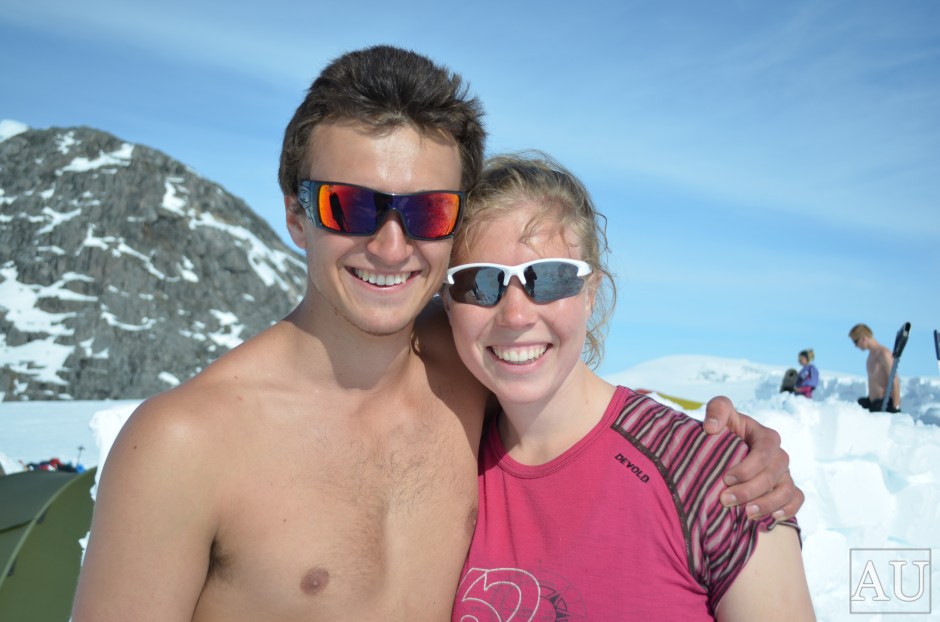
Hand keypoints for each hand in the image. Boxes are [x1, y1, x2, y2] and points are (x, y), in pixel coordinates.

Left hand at [703, 396, 804, 520]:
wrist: (725, 449)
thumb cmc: (724, 430)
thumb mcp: (720, 412)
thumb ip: (717, 410)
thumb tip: (712, 427)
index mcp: (766, 436)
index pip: (765, 452)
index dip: (748, 468)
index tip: (726, 478)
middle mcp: (779, 456)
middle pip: (774, 475)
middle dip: (750, 490)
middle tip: (726, 500)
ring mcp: (784, 474)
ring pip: (786, 490)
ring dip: (767, 504)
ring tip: (746, 514)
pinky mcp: (786, 488)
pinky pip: (796, 500)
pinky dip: (788, 510)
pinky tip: (770, 519)